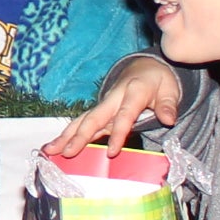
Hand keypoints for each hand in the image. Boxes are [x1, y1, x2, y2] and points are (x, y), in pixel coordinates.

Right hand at [48, 54, 180, 158]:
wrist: (145, 66)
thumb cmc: (158, 80)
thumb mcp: (170, 88)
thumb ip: (168, 104)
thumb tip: (169, 119)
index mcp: (133, 91)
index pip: (124, 115)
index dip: (118, 134)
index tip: (111, 152)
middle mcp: (113, 98)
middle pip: (94, 118)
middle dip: (79, 136)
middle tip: (66, 153)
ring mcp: (104, 105)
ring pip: (83, 120)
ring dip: (65, 136)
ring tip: (49, 150)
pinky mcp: (100, 112)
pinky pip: (82, 124)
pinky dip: (68, 135)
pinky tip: (54, 147)